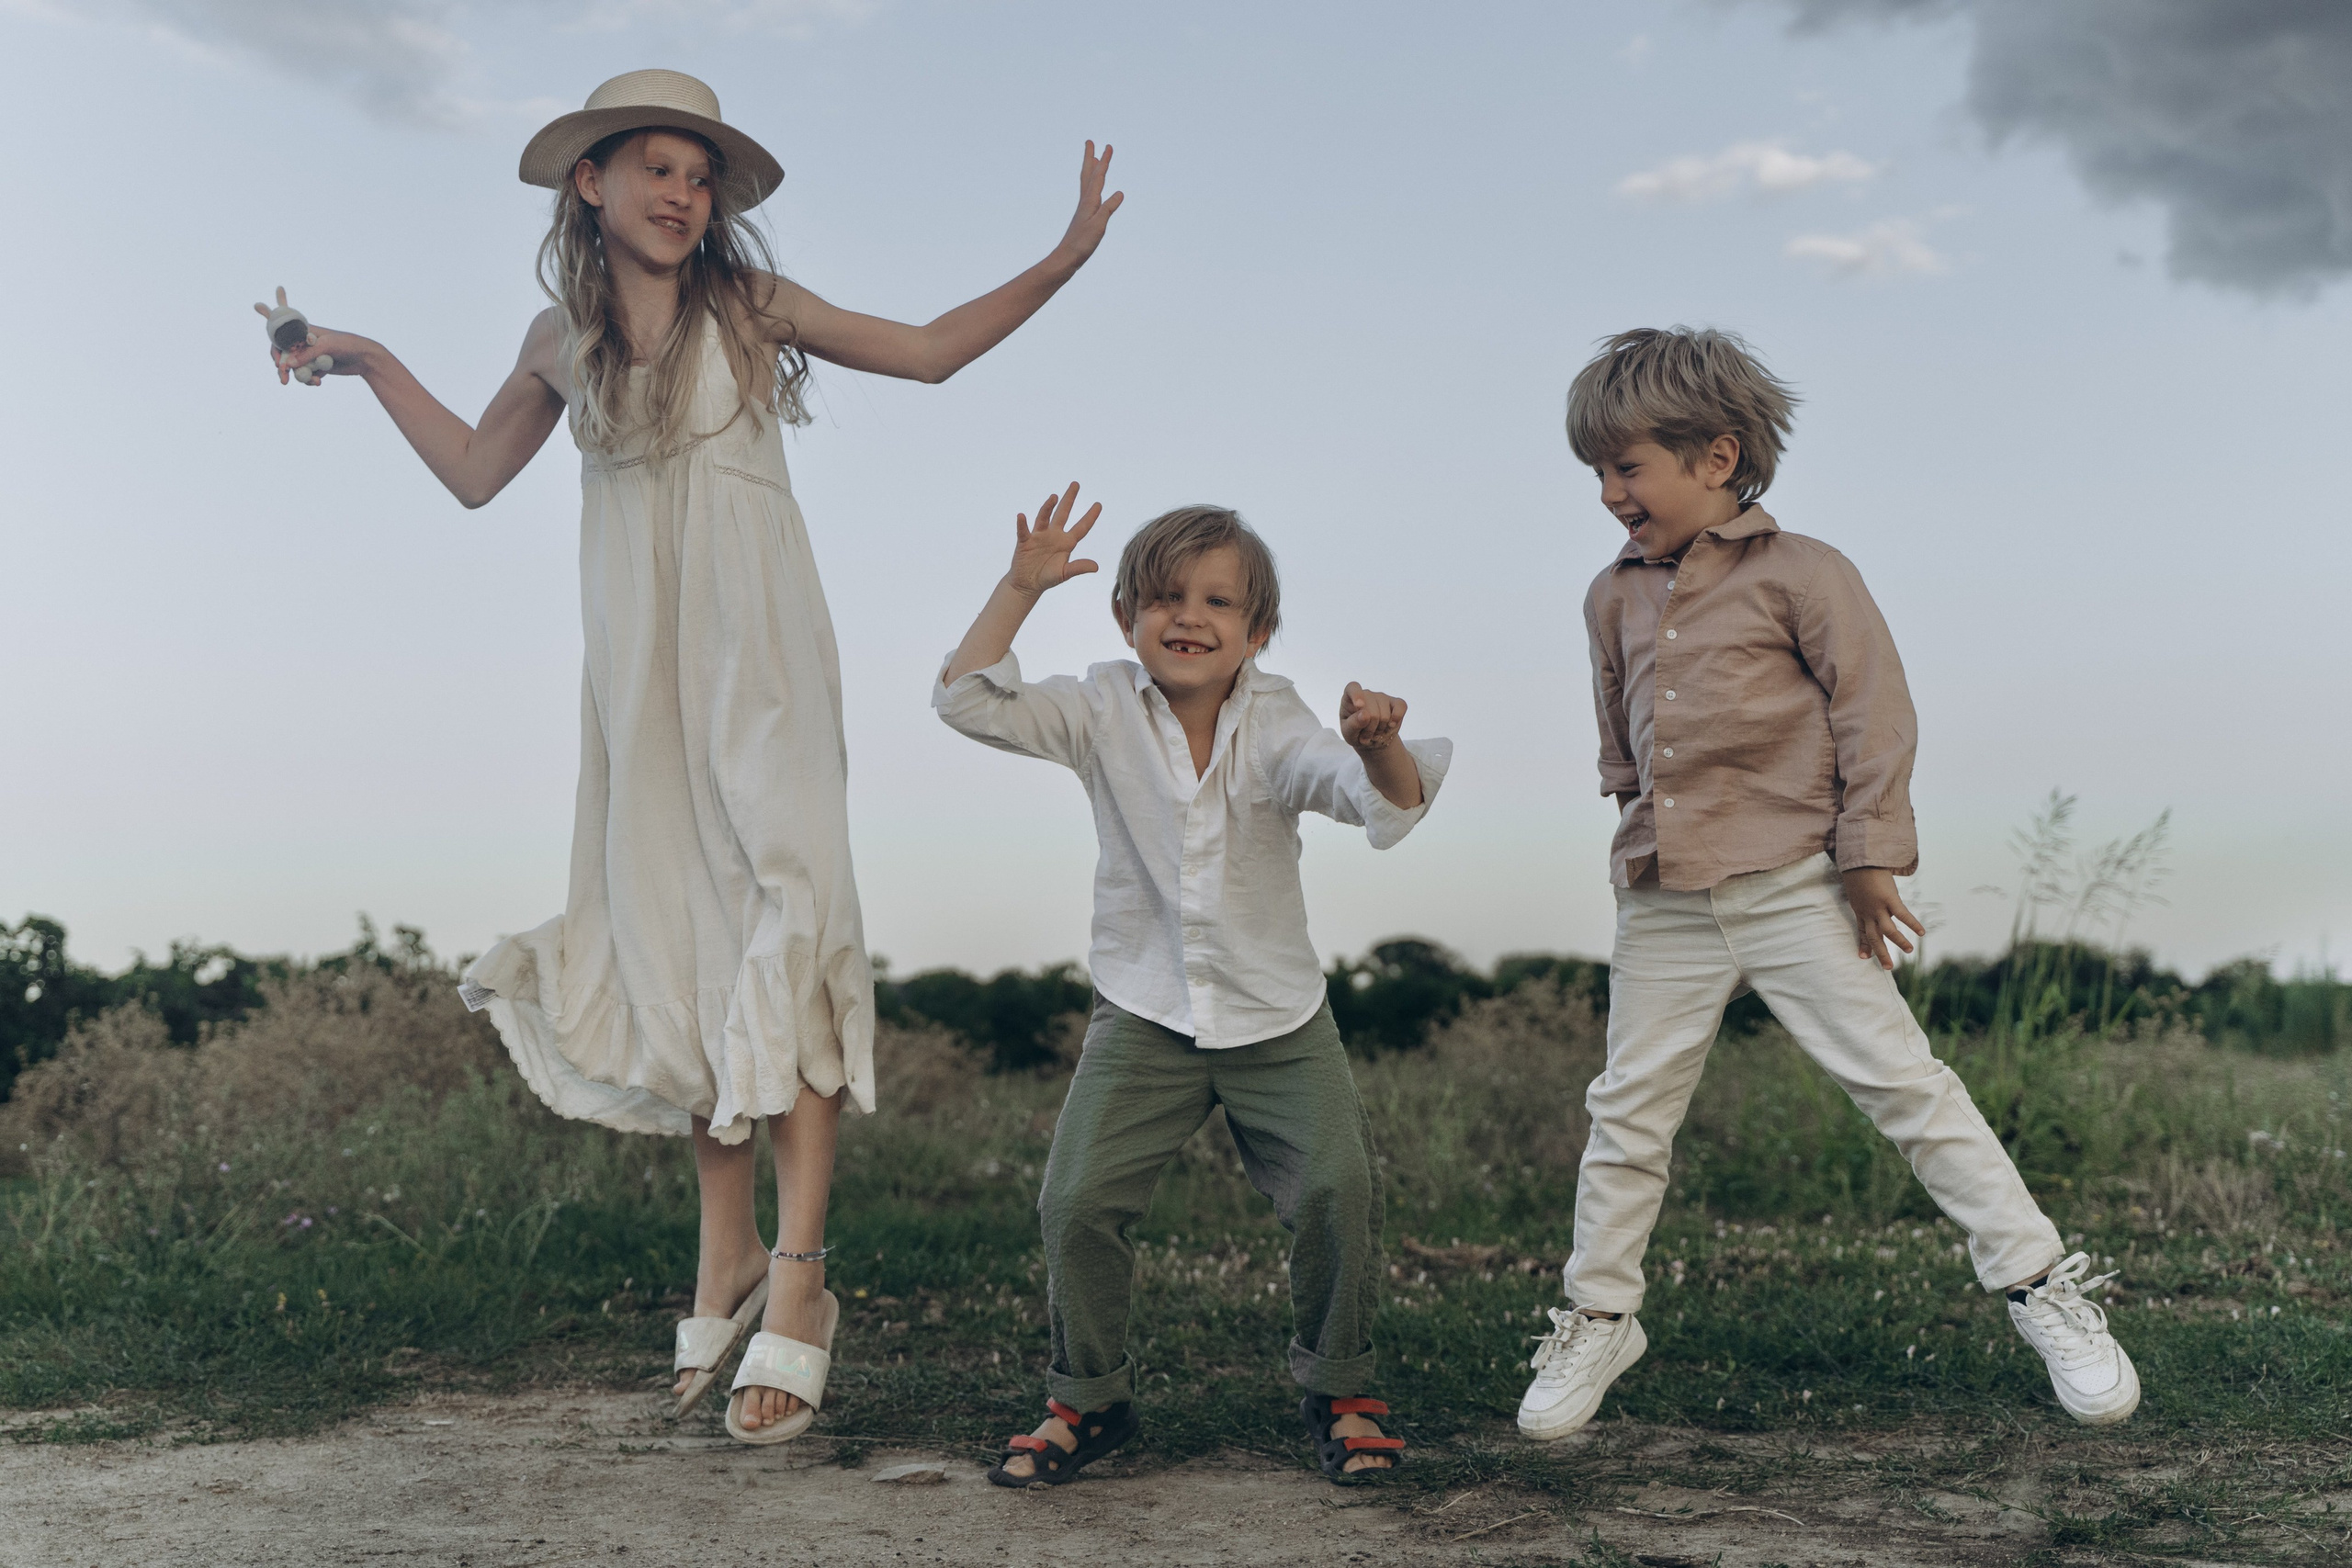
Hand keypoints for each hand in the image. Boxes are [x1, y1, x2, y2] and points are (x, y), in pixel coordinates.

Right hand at [253, 287, 367, 385]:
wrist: (365, 358)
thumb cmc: (347, 344)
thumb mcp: (327, 346)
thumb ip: (307, 355)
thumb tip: (289, 365)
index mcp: (304, 332)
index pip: (282, 339)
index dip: (277, 351)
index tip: (278, 363)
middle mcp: (305, 344)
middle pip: (286, 356)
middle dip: (283, 368)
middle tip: (283, 380)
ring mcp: (311, 356)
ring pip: (296, 369)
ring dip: (300, 377)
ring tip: (313, 382)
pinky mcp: (318, 368)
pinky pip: (307, 376)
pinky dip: (310, 380)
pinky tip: (318, 382)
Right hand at [1005, 482, 1100, 598]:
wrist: (1028, 584)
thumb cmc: (1048, 577)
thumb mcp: (1065, 573)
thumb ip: (1078, 568)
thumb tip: (1096, 567)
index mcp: (1066, 542)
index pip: (1081, 527)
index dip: (1090, 516)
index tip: (1099, 504)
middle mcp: (1054, 535)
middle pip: (1063, 513)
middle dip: (1069, 499)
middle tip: (1076, 484)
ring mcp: (1039, 536)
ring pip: (1044, 518)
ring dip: (1048, 507)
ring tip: (1054, 497)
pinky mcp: (1025, 541)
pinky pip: (1023, 531)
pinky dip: (1022, 524)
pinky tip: (1021, 516)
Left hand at [1054, 141, 1123, 265]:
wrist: (1067, 257)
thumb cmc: (1082, 243)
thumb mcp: (1098, 225)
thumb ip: (1108, 208)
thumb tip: (1120, 192)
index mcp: (1089, 201)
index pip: (1098, 177)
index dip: (1103, 161)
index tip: (1107, 146)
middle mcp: (1085, 201)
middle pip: (1088, 174)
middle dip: (1091, 158)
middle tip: (1090, 142)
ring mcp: (1084, 208)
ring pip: (1087, 183)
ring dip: (1091, 169)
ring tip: (1095, 159)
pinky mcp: (1084, 216)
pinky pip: (1090, 194)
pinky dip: (1093, 185)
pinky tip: (1096, 189)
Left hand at [1339, 682, 1406, 753]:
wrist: (1372, 740)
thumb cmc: (1356, 734)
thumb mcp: (1349, 733)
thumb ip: (1352, 724)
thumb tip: (1364, 714)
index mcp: (1349, 698)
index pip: (1353, 688)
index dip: (1356, 695)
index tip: (1359, 706)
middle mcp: (1366, 694)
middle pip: (1371, 711)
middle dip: (1370, 729)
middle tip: (1366, 735)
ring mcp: (1382, 697)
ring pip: (1385, 715)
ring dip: (1380, 730)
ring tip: (1375, 732)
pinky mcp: (1396, 703)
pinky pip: (1401, 707)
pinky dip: (1396, 719)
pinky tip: (1391, 726)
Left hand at [1842, 868, 1923, 970]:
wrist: (1860, 860)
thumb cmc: (1858, 873)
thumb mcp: (1857, 891)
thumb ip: (1863, 900)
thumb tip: (1869, 904)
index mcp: (1860, 911)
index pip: (1862, 932)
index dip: (1863, 945)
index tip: (1863, 957)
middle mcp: (1868, 912)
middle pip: (1874, 937)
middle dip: (1880, 953)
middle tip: (1888, 967)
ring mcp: (1878, 907)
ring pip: (1888, 930)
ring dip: (1899, 942)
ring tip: (1909, 951)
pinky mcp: (1889, 899)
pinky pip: (1902, 915)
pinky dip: (1912, 924)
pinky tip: (1921, 932)